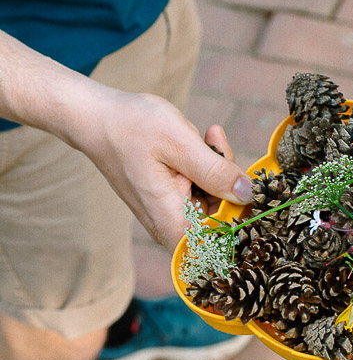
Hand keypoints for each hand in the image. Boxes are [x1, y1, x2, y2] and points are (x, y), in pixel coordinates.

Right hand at [78, 89, 252, 251]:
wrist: (97, 119)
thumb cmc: (132, 128)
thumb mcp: (180, 144)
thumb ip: (216, 172)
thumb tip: (247, 193)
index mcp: (173, 224)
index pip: (225, 240)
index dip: (242, 212)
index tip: (244, 178)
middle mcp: (172, 228)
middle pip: (223, 217)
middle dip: (229, 179)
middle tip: (216, 140)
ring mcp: (171, 216)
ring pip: (215, 201)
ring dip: (219, 167)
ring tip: (208, 135)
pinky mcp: (172, 202)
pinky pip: (202, 191)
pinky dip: (206, 167)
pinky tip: (202, 141)